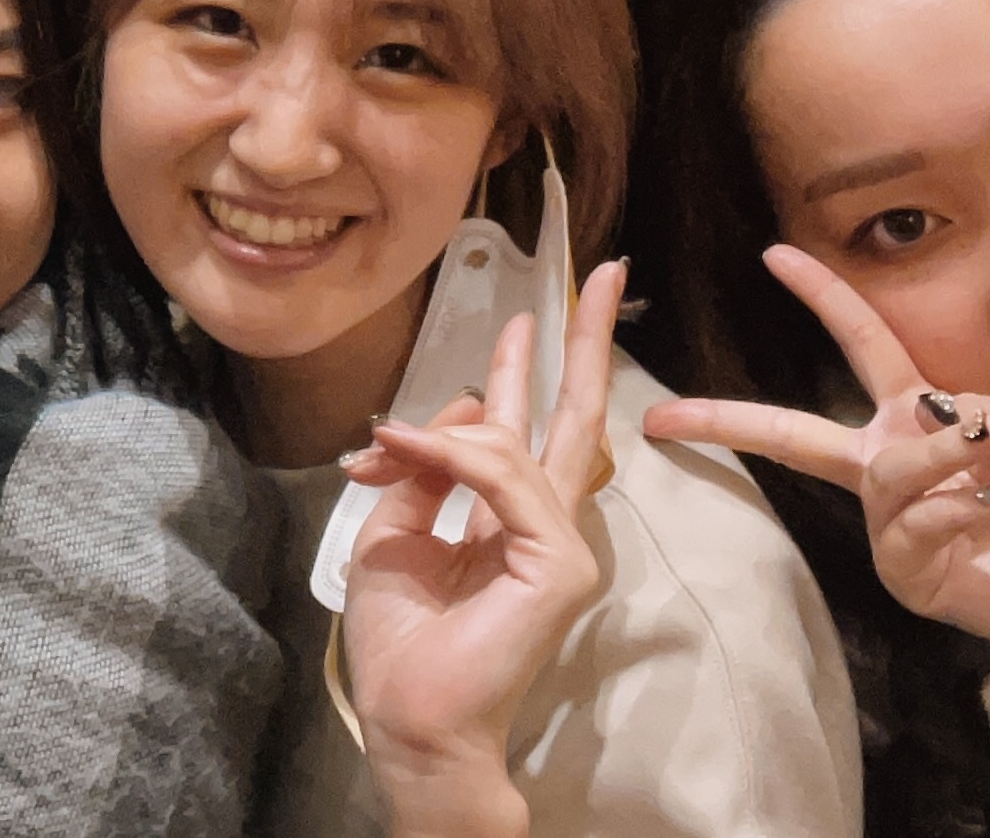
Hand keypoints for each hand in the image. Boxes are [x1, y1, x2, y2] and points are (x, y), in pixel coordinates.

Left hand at [339, 261, 625, 818]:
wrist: (410, 717)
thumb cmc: (403, 643)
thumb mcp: (394, 532)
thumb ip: (423, 472)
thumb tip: (443, 414)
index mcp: (513, 519)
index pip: (536, 430)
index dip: (523, 373)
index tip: (520, 323)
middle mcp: (547, 524)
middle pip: (577, 416)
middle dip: (584, 340)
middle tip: (601, 272)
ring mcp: (562, 543)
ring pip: (514, 442)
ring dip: (441, 430)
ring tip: (387, 439)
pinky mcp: (558, 561)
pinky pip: (502, 477)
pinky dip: (447, 454)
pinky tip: (398, 446)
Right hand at [639, 245, 989, 667]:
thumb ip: (987, 409)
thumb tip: (941, 416)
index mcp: (913, 416)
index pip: (862, 342)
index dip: (822, 296)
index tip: (775, 254)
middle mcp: (885, 461)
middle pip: (792, 432)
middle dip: (725, 420)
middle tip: (662, 416)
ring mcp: (886, 518)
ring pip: (888, 471)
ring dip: (941, 461)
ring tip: (988, 474)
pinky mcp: (899, 565)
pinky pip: (912, 520)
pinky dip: (958, 509)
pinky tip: (987, 515)